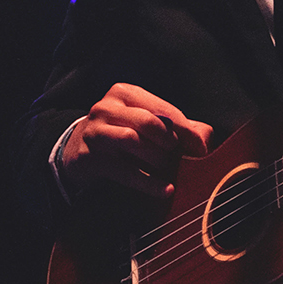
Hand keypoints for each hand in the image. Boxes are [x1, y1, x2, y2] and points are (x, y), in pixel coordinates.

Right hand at [60, 83, 213, 198]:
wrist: (76, 149)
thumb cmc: (120, 134)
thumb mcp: (146, 124)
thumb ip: (178, 128)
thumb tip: (206, 137)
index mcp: (126, 94)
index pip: (162, 109)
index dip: (185, 128)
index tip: (202, 147)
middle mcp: (107, 107)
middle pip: (147, 121)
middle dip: (169, 141)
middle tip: (180, 157)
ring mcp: (95, 131)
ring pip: (132, 141)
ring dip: (156, 158)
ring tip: (168, 170)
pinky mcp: (88, 156)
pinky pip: (123, 170)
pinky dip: (147, 181)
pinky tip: (164, 189)